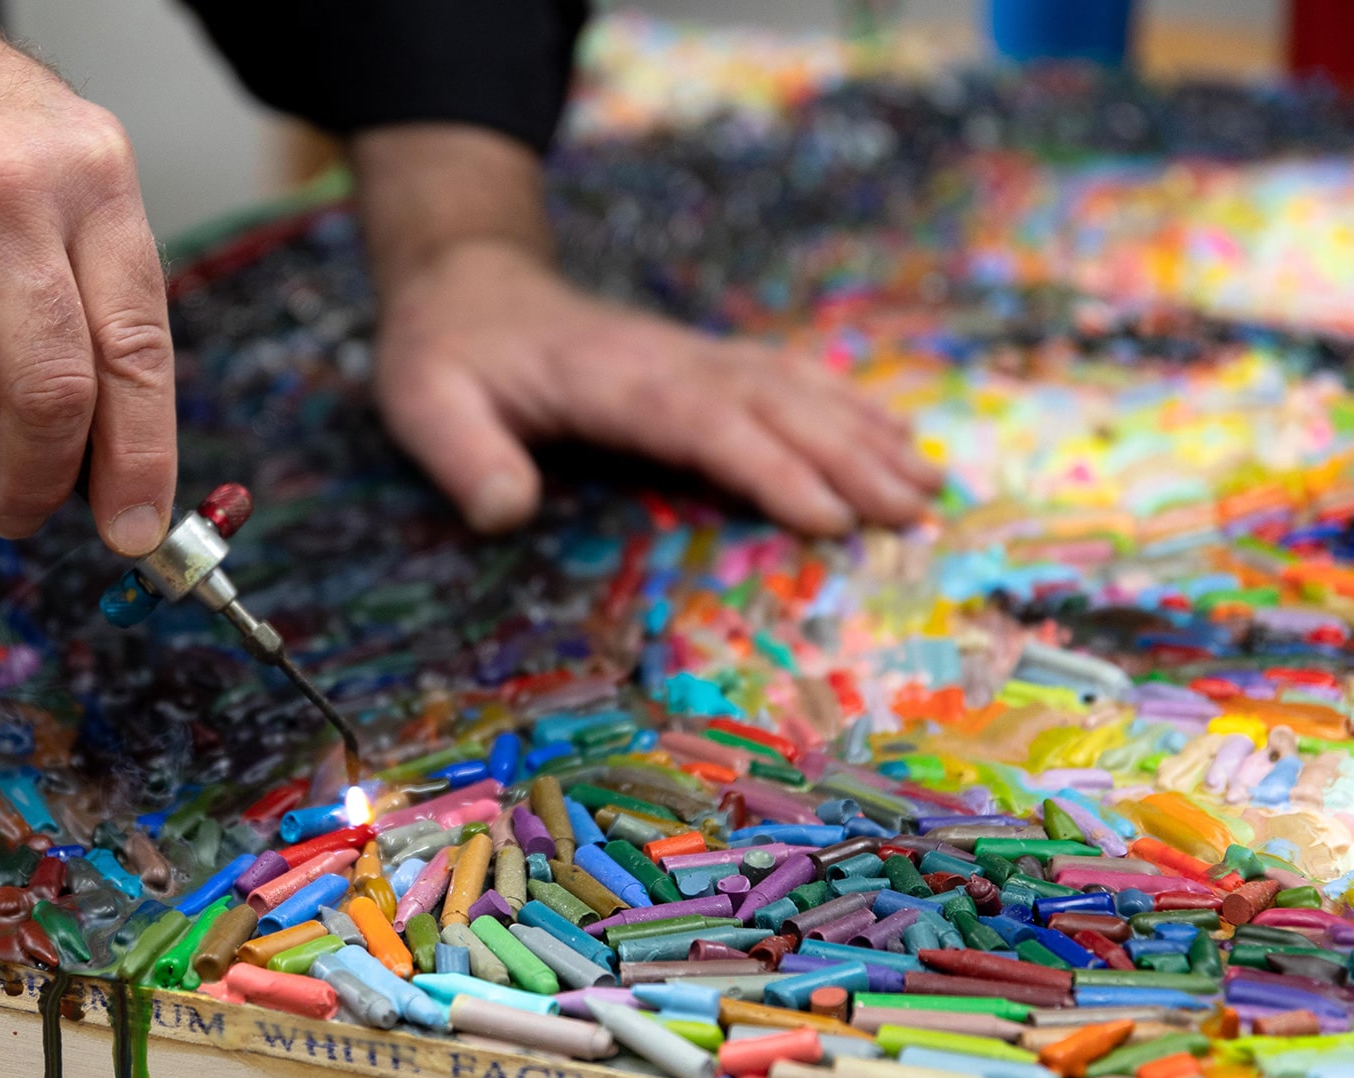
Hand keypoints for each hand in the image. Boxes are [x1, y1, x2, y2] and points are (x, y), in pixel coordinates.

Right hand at [0, 3, 174, 549]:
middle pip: (49, 395)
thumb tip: (118, 466)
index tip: (133, 529)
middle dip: (39, 478)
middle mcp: (6, 190)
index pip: (135, 348)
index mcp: (91, 177)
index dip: (141, 457)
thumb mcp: (56, 177)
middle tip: (21, 510)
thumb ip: (96, 302)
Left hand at [374, 239, 941, 535]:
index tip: (833, 515)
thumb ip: (465, 457)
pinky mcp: (701, 363)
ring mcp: (693, 357)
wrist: (465, 286)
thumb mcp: (426, 404)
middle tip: (916, 512)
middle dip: (850, 457)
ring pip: (794, 389)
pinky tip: (890, 433)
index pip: (707, 423)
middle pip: (774, 405)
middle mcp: (670, 361)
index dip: (772, 468)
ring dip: (863, 432)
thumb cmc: (445, 355)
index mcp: (612, 378)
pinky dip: (845, 404)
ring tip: (927, 482)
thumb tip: (505, 513)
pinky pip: (786, 377)